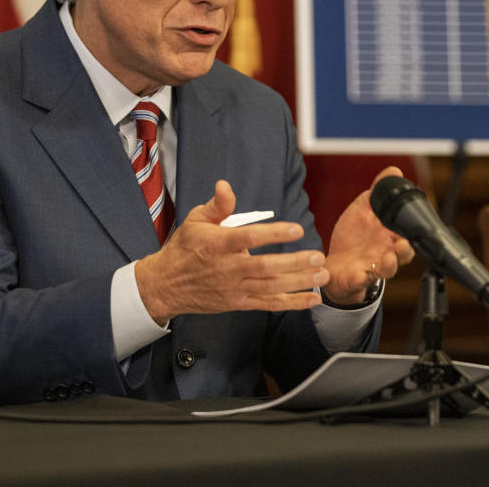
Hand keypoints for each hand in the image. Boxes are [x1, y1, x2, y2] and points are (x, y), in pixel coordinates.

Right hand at [135, 180, 328, 324]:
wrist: (166, 285)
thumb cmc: (184, 248)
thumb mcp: (195, 220)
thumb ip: (217, 205)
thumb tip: (226, 185)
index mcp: (217, 244)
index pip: (249, 238)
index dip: (274, 234)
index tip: (296, 229)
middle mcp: (227, 268)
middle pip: (265, 267)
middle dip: (294, 263)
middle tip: (318, 256)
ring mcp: (234, 288)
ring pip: (271, 287)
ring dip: (299, 283)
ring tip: (322, 276)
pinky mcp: (239, 303)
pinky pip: (269, 304)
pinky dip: (292, 303)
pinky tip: (312, 299)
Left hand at [322, 166, 414, 305]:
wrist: (337, 263)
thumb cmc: (356, 236)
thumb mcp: (365, 209)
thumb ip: (378, 192)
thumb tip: (394, 170)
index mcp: (391, 238)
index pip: (408, 235)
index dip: (412, 231)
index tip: (412, 223)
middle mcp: (386, 254)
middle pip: (403, 256)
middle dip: (404, 251)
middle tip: (402, 244)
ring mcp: (372, 269)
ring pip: (386, 271)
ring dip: (388, 266)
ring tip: (386, 259)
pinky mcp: (355, 280)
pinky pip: (359, 281)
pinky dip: (360, 279)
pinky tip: (359, 275)